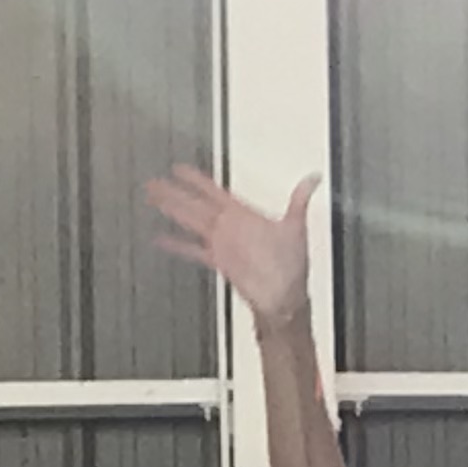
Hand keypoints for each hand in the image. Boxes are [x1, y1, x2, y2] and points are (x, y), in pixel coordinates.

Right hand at [145, 164, 316, 327]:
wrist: (284, 298)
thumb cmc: (292, 266)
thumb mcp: (296, 227)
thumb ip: (299, 201)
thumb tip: (314, 178)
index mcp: (243, 214)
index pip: (215, 192)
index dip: (196, 180)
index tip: (179, 169)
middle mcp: (230, 227)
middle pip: (195, 206)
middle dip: (173, 194)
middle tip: (154, 183)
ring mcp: (223, 244)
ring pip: (190, 223)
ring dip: (171, 212)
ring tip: (153, 202)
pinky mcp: (219, 262)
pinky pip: (194, 251)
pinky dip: (177, 246)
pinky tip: (161, 239)